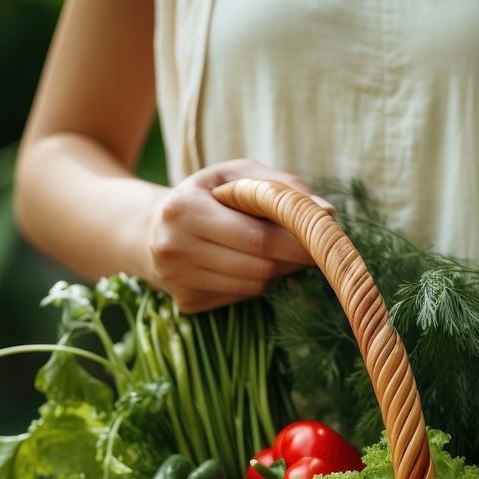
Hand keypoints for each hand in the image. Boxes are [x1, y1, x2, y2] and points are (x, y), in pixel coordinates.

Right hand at [142, 159, 331, 312]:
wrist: (151, 230)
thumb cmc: (206, 196)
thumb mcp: (235, 175)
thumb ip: (280, 187)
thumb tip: (327, 212)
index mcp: (184, 209)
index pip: (256, 237)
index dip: (297, 243)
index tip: (324, 241)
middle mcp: (174, 248)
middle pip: (258, 266)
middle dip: (292, 260)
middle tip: (311, 250)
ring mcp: (178, 281)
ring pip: (252, 285)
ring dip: (275, 271)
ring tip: (274, 252)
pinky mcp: (186, 302)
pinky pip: (239, 296)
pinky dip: (253, 282)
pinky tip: (244, 264)